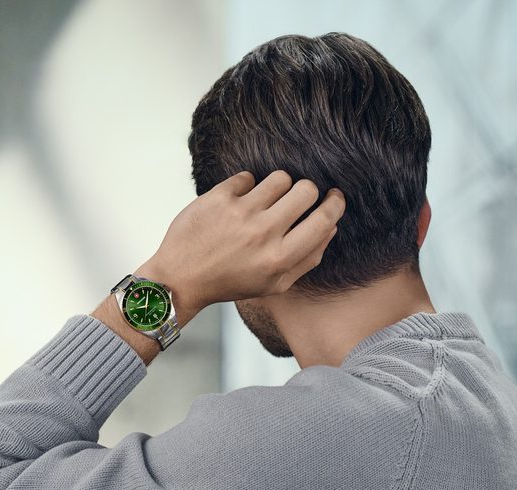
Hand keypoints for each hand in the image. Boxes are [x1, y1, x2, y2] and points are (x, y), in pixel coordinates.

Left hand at [137, 170, 344, 312]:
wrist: (181, 278)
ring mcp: (240, 213)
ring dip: (277, 187)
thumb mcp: (273, 284)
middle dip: (306, 191)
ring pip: (279, 178)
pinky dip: (246, 186)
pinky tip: (237, 203)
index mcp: (279, 258)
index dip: (335, 204)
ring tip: (264, 202)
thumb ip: (307, 259)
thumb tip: (331, 227)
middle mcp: (262, 233)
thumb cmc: (229, 282)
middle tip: (294, 200)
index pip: (324, 219)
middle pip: (306, 189)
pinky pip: (248, 176)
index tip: (333, 197)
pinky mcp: (218, 197)